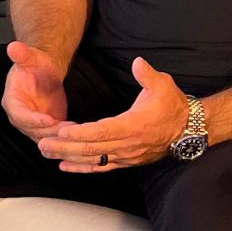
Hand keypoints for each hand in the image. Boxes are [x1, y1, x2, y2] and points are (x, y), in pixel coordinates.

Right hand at [2, 41, 67, 142]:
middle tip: (66, 127)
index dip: (33, 120)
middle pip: (32, 130)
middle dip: (49, 130)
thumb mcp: (31, 58)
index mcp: (11, 101)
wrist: (45, 73)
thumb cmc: (36, 65)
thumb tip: (13, 46)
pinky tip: (76, 132)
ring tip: (74, 129)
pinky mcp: (44, 129)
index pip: (20, 115)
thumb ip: (22, 54)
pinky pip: (51, 138)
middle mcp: (19, 116)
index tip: (49, 120)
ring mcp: (31, 125)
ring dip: (58, 135)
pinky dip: (62, 138)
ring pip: (43, 137)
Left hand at [38, 57, 186, 172]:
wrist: (188, 129)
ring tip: (47, 153)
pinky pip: (101, 167)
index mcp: (134, 125)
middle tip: (43, 144)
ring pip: (94, 160)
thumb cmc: (173, 106)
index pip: (103, 131)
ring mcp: (126, 156)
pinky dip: (82, 168)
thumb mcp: (163, 85)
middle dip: (66, 147)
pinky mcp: (126, 161)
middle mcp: (128, 144)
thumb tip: (137, 62)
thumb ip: (148, 75)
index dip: (82, 133)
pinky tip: (64, 166)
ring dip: (69, 157)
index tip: (62, 132)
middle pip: (93, 149)